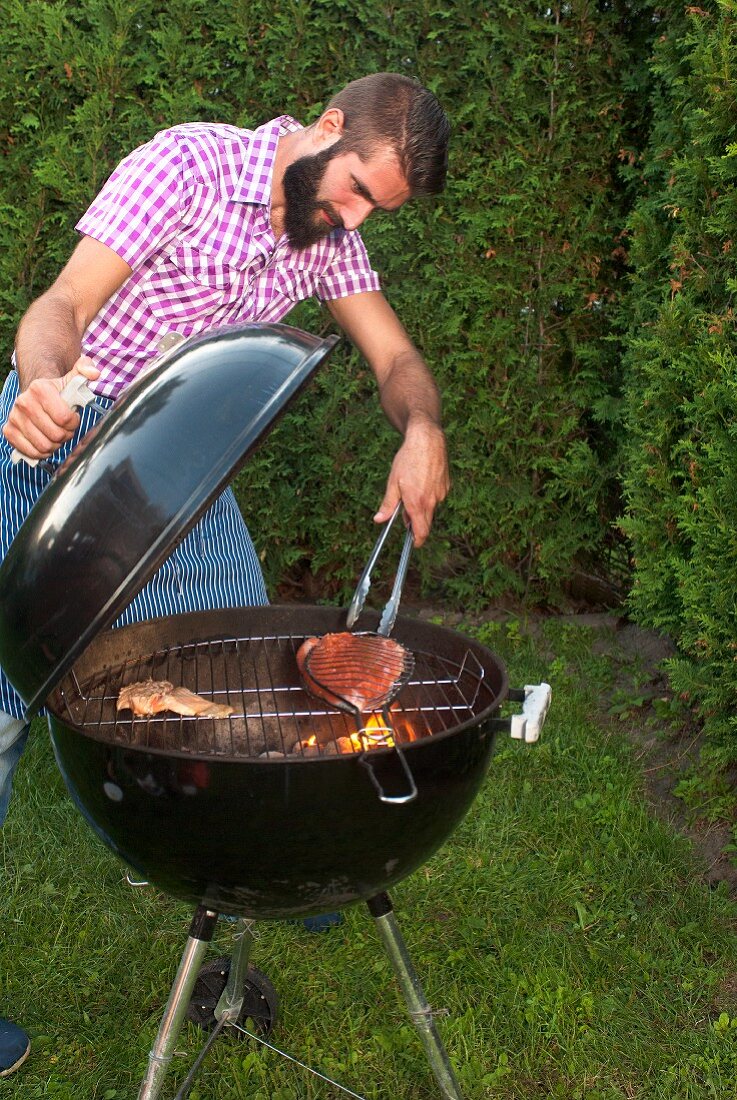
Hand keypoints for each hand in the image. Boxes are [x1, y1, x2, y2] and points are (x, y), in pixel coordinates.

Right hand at [3, 355, 99, 460]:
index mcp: (40, 389)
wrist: (36, 395)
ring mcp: (15, 417)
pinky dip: (42, 452)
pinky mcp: (9, 431)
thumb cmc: (58, 391)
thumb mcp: (73, 377)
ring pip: (45, 446)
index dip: (74, 422)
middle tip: (66, 428)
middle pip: (56, 435)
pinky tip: (46, 441)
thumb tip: (94, 373)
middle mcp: (24, 402)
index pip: (64, 418)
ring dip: (55, 444)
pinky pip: (31, 452)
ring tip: (56, 434)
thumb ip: (86, 369)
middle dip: (66, 434)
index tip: (73, 417)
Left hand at [374, 419, 449, 546]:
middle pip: (426, 522)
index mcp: (417, 502)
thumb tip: (379, 520)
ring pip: (431, 508)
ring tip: (412, 487)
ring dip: (422, 506)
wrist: (427, 440)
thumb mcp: (393, 482)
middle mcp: (432, 501)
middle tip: (405, 511)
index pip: (421, 532)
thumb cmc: (408, 459)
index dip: (418, 541)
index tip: (413, 543)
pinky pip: (437, 497)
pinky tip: (422, 480)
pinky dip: (429, 495)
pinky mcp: (446, 486)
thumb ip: (388, 504)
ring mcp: (441, 493)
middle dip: (416, 522)